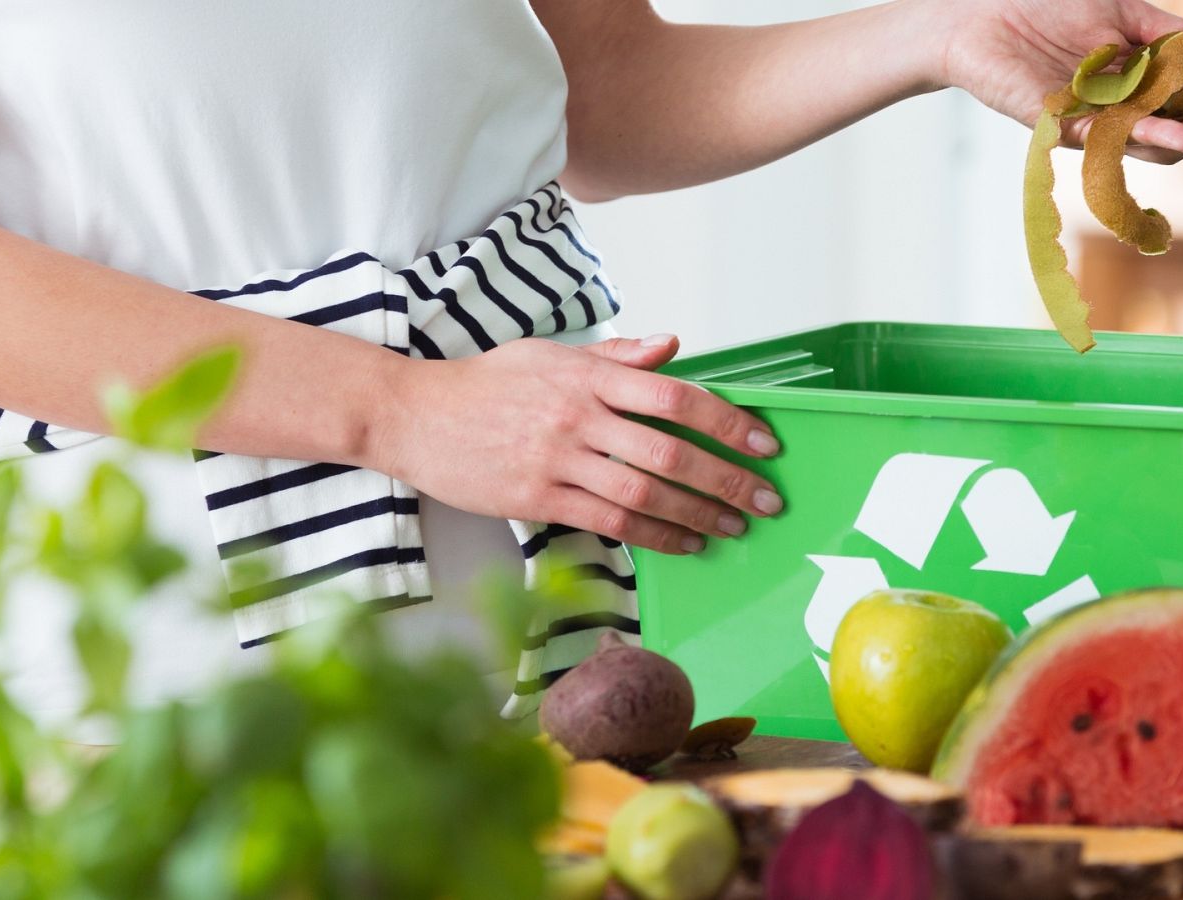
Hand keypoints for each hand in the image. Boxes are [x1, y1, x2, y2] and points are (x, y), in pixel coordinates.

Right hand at [377, 335, 783, 554]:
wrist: (416, 415)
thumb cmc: (486, 383)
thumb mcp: (551, 354)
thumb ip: (616, 356)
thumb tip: (672, 346)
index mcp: (589, 376)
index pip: (675, 395)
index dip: (726, 421)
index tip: (762, 442)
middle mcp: (579, 416)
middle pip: (670, 451)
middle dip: (727, 479)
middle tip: (766, 498)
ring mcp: (558, 459)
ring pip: (645, 494)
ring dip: (698, 514)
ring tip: (734, 526)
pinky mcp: (539, 498)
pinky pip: (609, 522)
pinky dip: (654, 535)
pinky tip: (684, 542)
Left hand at [931, 0, 1182, 163]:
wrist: (981, 13)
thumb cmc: (1047, 10)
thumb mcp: (1127, 13)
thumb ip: (1175, 34)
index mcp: (1149, 88)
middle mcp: (1127, 115)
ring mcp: (1096, 126)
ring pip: (1159, 149)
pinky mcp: (1061, 128)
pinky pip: (1108, 142)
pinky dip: (1146, 137)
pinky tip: (1178, 133)